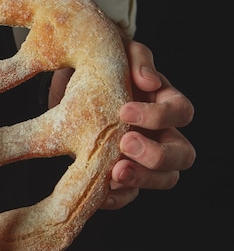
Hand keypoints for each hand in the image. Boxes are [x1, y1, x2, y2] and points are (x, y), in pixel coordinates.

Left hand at [48, 40, 195, 210]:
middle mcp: (161, 133)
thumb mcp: (118, 52)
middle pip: (182, 155)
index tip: (124, 110)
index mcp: (164, 103)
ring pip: (163, 179)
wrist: (69, 81)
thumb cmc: (101, 65)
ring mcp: (142, 158)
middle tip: (125, 143)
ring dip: (142, 179)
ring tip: (114, 173)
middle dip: (157, 154)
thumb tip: (149, 81)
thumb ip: (137, 59)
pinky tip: (101, 194)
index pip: (181, 113)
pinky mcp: (120, 174)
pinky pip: (128, 195)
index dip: (158, 115)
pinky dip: (118, 198)